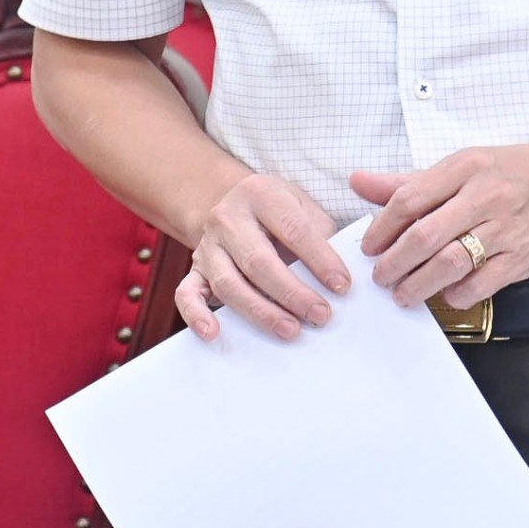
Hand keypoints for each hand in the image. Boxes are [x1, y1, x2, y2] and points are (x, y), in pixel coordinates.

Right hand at [176, 173, 348, 343]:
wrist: (234, 204)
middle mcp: (228, 218)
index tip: (342, 286)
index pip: (293, 229)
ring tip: (290, 330)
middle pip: (258, 260)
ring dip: (260, 311)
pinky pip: (186, 294)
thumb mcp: (301, 205)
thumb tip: (339, 277)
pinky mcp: (194, 269)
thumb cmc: (278, 211)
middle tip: (320, 315)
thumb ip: (321, 234)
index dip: (320, 259)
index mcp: (260, 194)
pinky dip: (196, 315)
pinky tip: (213, 333)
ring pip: (228, 283)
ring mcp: (207, 245)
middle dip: (292, 293)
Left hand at [352, 127, 528, 309]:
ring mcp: (505, 229)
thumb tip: (359, 182)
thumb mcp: (464, 164)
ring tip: (403, 294)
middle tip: (381, 277)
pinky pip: (480, 284)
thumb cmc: (516, 172)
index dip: (382, 228)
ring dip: (418, 285)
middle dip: (394, 263)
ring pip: (450, 263)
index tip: (369, 246)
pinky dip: (456, 294)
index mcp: (466, 167)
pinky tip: (445, 294)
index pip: (410, 199)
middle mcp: (485, 196)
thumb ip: (410, 181)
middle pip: (424, 236)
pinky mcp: (522, 258)